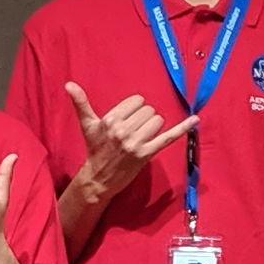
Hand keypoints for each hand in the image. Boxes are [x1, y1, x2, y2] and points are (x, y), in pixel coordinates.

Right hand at [63, 82, 195, 205]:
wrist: (99, 178)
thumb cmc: (94, 148)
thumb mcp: (87, 125)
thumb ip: (80, 103)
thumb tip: (69, 84)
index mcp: (110, 120)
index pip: (137, 101)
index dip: (134, 108)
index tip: (126, 119)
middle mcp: (123, 131)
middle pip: (148, 110)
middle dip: (143, 118)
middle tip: (132, 131)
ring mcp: (136, 143)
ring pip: (157, 120)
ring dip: (152, 126)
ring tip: (140, 137)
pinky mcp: (147, 154)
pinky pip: (168, 137)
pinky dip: (183, 128)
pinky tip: (195, 119)